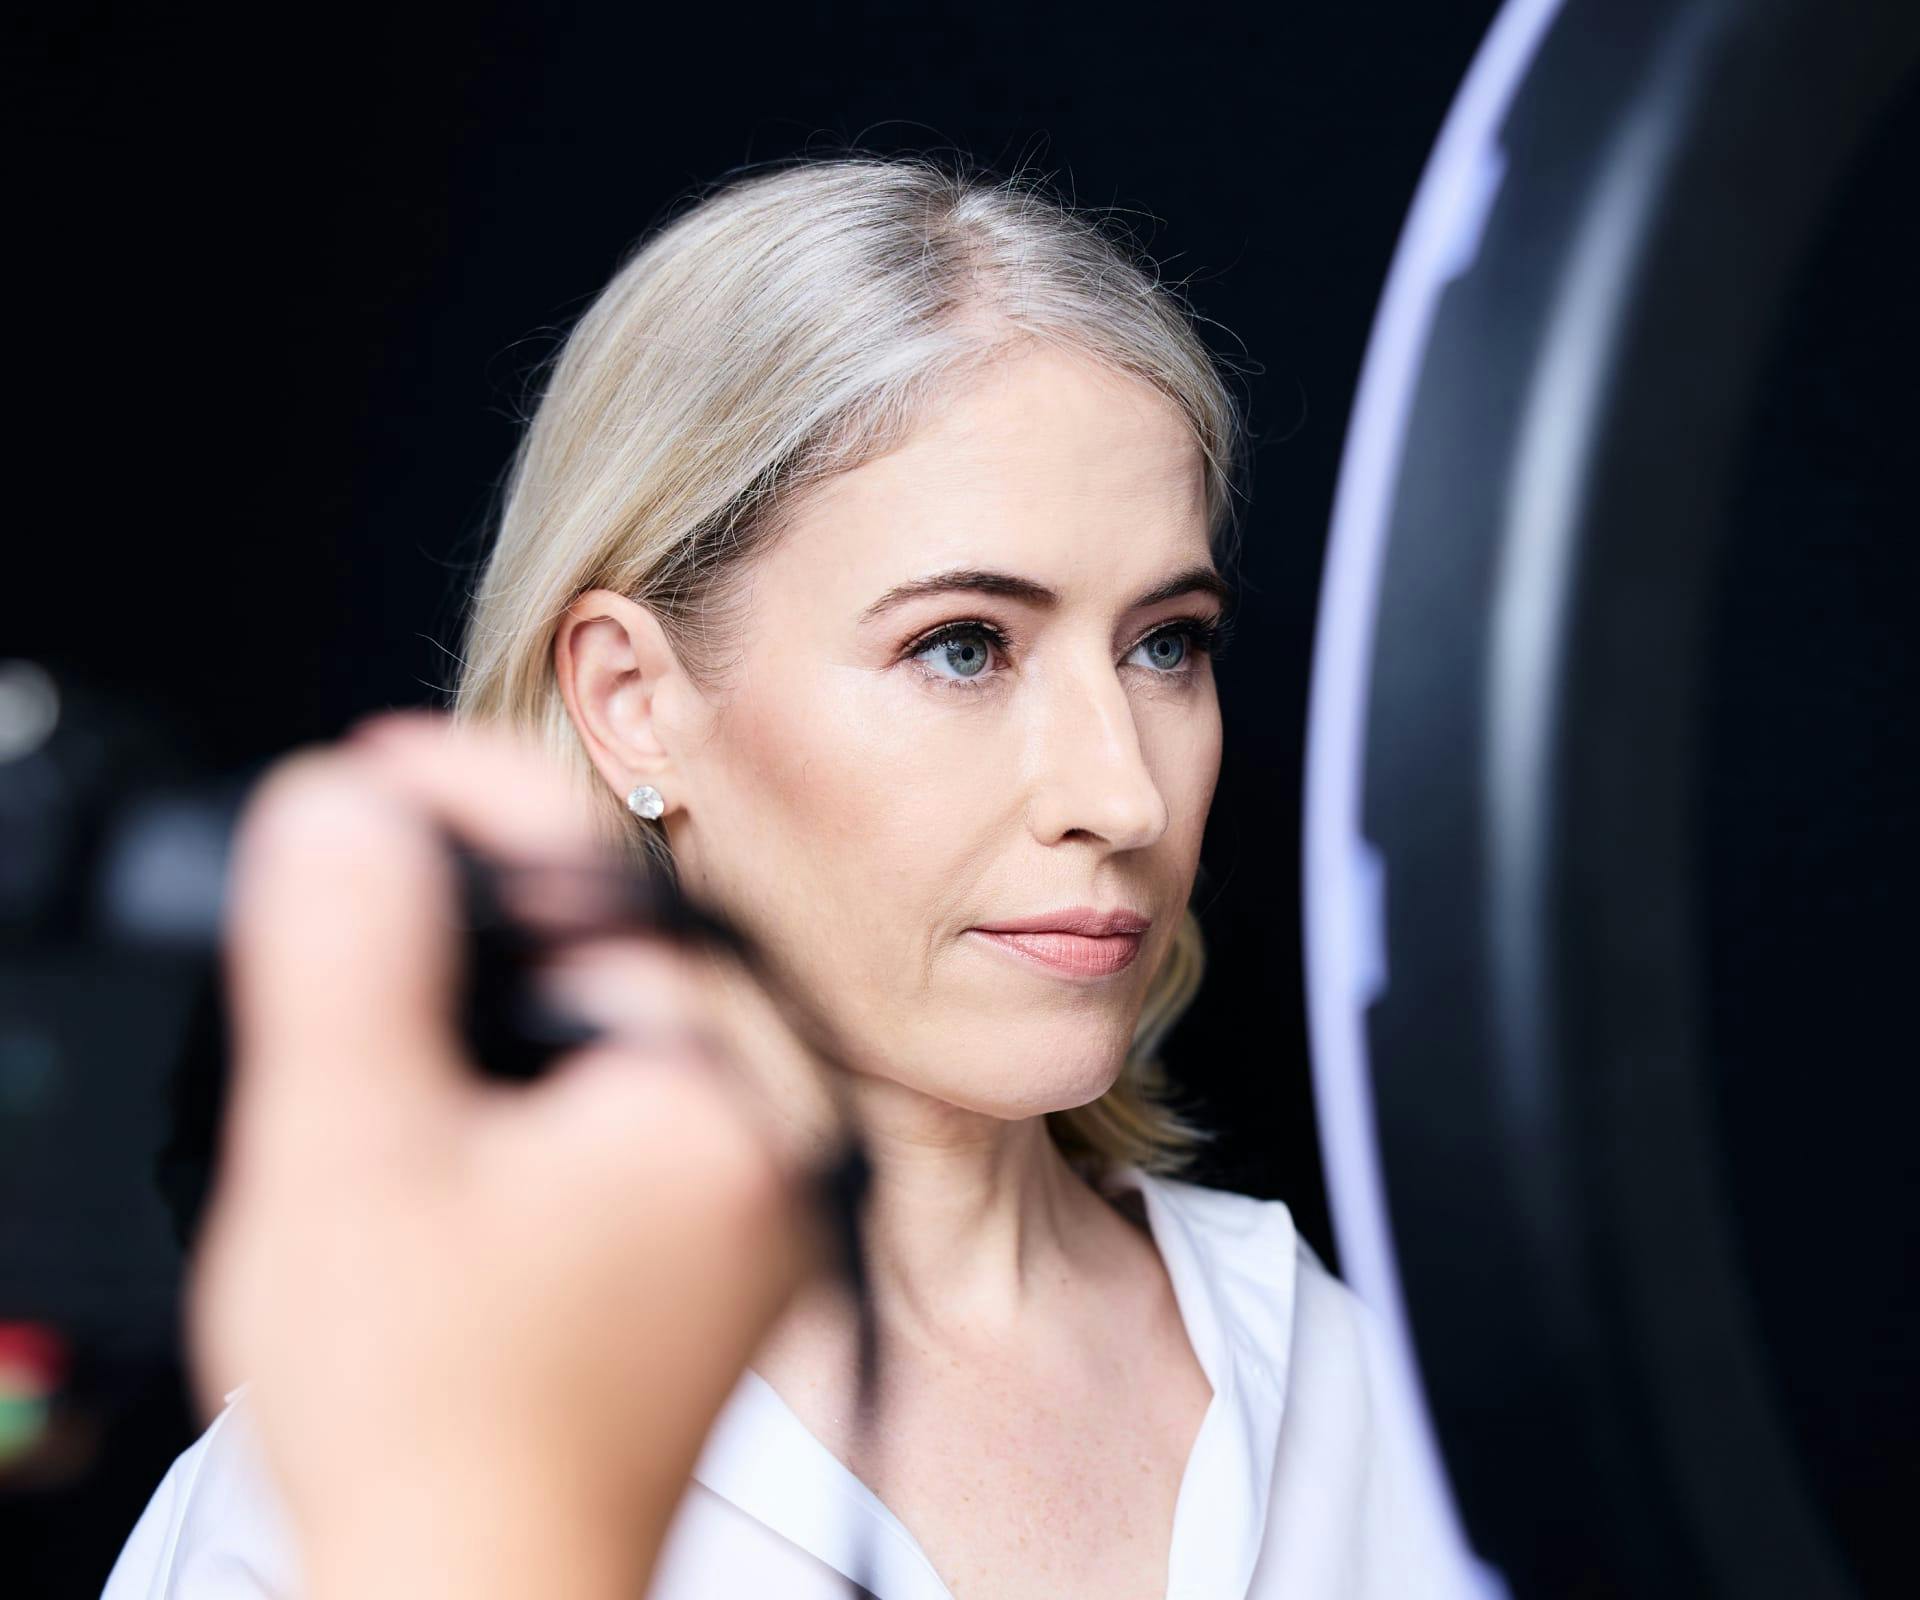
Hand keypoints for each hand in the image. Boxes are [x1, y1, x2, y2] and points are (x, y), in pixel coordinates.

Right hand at [187, 710, 827, 1599]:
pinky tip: (477, 1076)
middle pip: (621, 944)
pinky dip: (548, 1064)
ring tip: (413, 955)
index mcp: (717, 1100)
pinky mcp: (712, 1249)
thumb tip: (346, 811)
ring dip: (516, 977)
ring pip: (626, 1019)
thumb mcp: (352, 1154)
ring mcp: (750, 1200)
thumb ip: (350, 958)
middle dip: (493, 888)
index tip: (388, 768)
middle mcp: (767, 1141)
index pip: (599, 883)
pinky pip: (635, 1099)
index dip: (477, 802)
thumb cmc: (434, 1431)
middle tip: (387, 850)